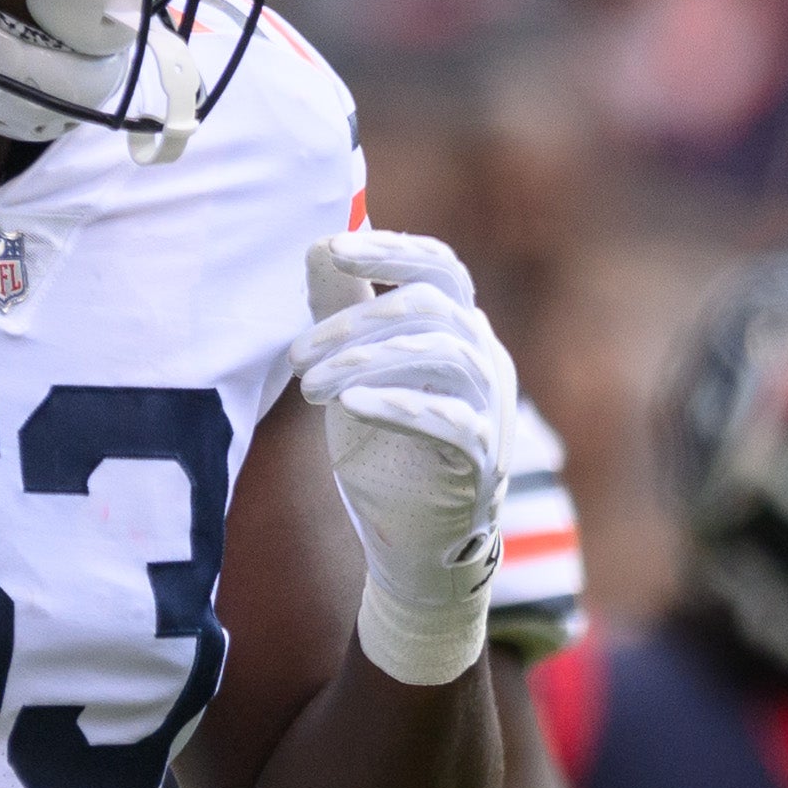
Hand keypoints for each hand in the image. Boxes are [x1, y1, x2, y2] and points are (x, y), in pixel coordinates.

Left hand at [297, 232, 513, 685]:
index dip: (392, 250)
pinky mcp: (483, 460)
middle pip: (431, 307)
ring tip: (311, 389)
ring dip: (365, 361)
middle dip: (352, 322)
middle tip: (296, 358)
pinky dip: (399, 405)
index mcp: (459, 333)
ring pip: (442, 353)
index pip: (441, 269)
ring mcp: (490, 411)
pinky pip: (451, 419)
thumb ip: (343, 309)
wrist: (414, 543)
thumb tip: (321, 244)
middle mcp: (486, 363)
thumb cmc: (387, 451)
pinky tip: (353, 404)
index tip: (336, 249)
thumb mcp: (354, 370)